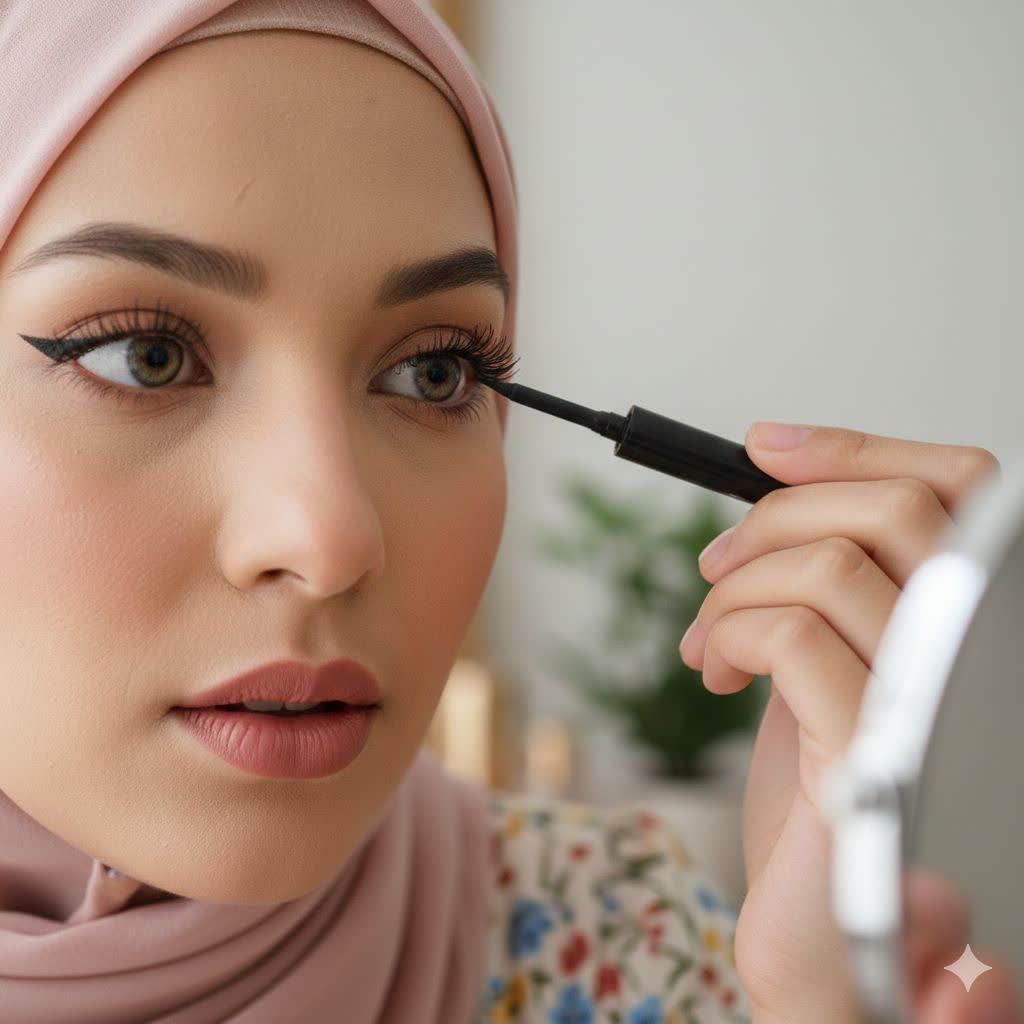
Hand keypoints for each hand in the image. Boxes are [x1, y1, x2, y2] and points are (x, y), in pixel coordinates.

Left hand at [677, 422, 1012, 1021]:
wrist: (816, 915)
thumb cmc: (818, 785)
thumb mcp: (825, 649)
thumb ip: (828, 574)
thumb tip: (783, 473)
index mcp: (965, 616)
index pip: (954, 484)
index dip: (855, 448)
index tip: (765, 446)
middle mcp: (975, 651)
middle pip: (893, 508)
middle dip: (775, 516)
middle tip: (715, 564)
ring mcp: (934, 699)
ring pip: (831, 568)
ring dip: (736, 586)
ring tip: (709, 636)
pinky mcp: (878, 751)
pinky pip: (795, 635)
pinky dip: (731, 632)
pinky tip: (717, 670)